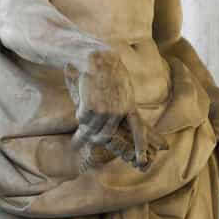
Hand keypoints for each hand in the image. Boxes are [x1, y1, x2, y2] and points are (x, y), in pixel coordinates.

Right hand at [66, 52, 166, 170]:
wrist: (96, 57)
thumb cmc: (109, 70)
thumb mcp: (123, 87)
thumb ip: (123, 105)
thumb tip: (120, 124)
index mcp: (130, 106)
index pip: (138, 130)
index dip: (140, 147)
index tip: (142, 161)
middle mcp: (119, 111)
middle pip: (105, 136)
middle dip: (92, 139)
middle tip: (77, 143)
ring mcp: (106, 110)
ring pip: (90, 128)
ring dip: (82, 125)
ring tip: (76, 120)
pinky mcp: (91, 107)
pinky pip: (81, 118)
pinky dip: (79, 112)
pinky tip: (81, 99)